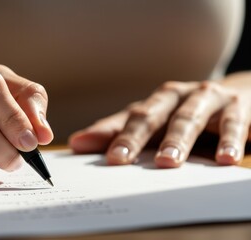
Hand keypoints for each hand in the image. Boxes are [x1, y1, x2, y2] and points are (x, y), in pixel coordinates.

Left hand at [69, 72, 250, 167]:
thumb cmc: (184, 116)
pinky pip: (233, 123)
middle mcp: (176, 97)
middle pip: (152, 116)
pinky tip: (224, 158)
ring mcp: (205, 99)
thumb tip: (76, 143)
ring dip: (177, 140)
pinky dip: (228, 140)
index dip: (108, 136)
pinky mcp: (237, 107)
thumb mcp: (154, 125)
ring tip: (167, 162)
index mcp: (154, 102)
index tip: (89, 153)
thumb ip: (117, 133)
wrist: (237, 99)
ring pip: (188, 118)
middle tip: (120, 159)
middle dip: (134, 138)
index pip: (127, 119)